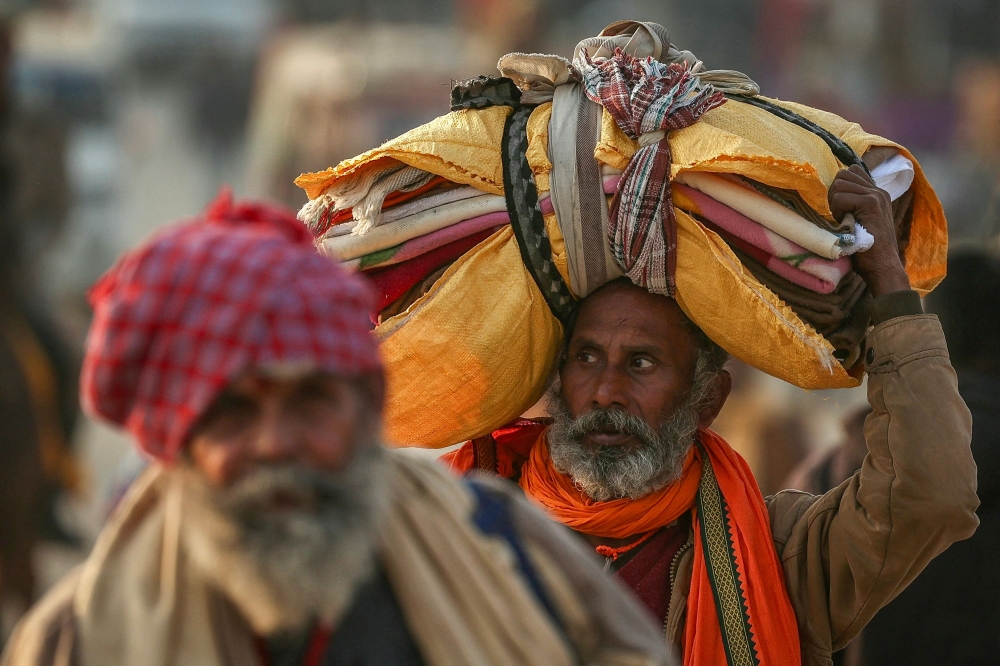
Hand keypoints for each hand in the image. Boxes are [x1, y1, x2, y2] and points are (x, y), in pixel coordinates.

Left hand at [828, 164, 909, 296]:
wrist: (883, 266)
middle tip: (838, 214)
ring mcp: (876, 196)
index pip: (852, 171)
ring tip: (843, 219)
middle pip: (844, 174)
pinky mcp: (871, 204)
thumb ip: (853, 206)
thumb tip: (834, 194)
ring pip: (840, 183)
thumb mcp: (860, 221)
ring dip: (835, 202)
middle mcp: (878, 191)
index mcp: (877, 194)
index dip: (839, 188)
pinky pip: (841, 197)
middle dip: (834, 193)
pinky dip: (837, 210)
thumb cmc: (867, 250)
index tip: (840, 208)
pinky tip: (845, 223)